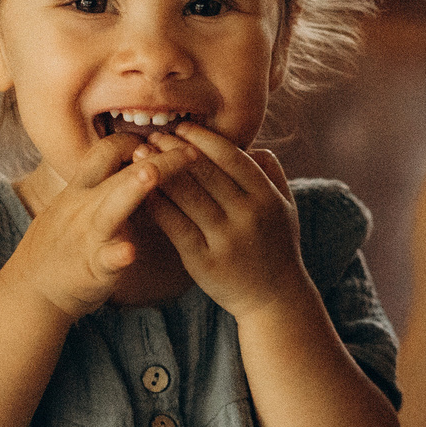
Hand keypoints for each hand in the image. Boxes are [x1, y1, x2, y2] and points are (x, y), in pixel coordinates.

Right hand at [7, 132, 195, 317]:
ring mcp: (87, 236)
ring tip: (154, 174)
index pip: (107, 151)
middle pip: (118, 173)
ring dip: (132, 189)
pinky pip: (105, 259)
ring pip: (111, 209)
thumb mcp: (77, 205)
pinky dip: (117, 254)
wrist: (32, 289)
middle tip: (189, 150)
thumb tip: (139, 158)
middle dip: (155, 159)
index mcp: (81, 188)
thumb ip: (105, 184)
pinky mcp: (91, 269)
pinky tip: (130, 252)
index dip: (136, 141)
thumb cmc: (63, 243)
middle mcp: (83, 206)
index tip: (164, 142)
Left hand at [143, 126, 312, 320]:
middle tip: (152, 135)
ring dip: (158, 171)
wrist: (274, 299)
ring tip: (139, 156)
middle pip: (204, 172)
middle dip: (174, 150)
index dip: (203, 138)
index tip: (182, 127)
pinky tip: (141, 191)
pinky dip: (156, 204)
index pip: (231, 156)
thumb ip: (272, 174)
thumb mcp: (286, 208)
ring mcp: (226, 240)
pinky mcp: (203, 261)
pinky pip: (174, 225)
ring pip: (186, 195)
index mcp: (267, 197)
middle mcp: (248, 216)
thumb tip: (253, 145)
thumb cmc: (276, 247)